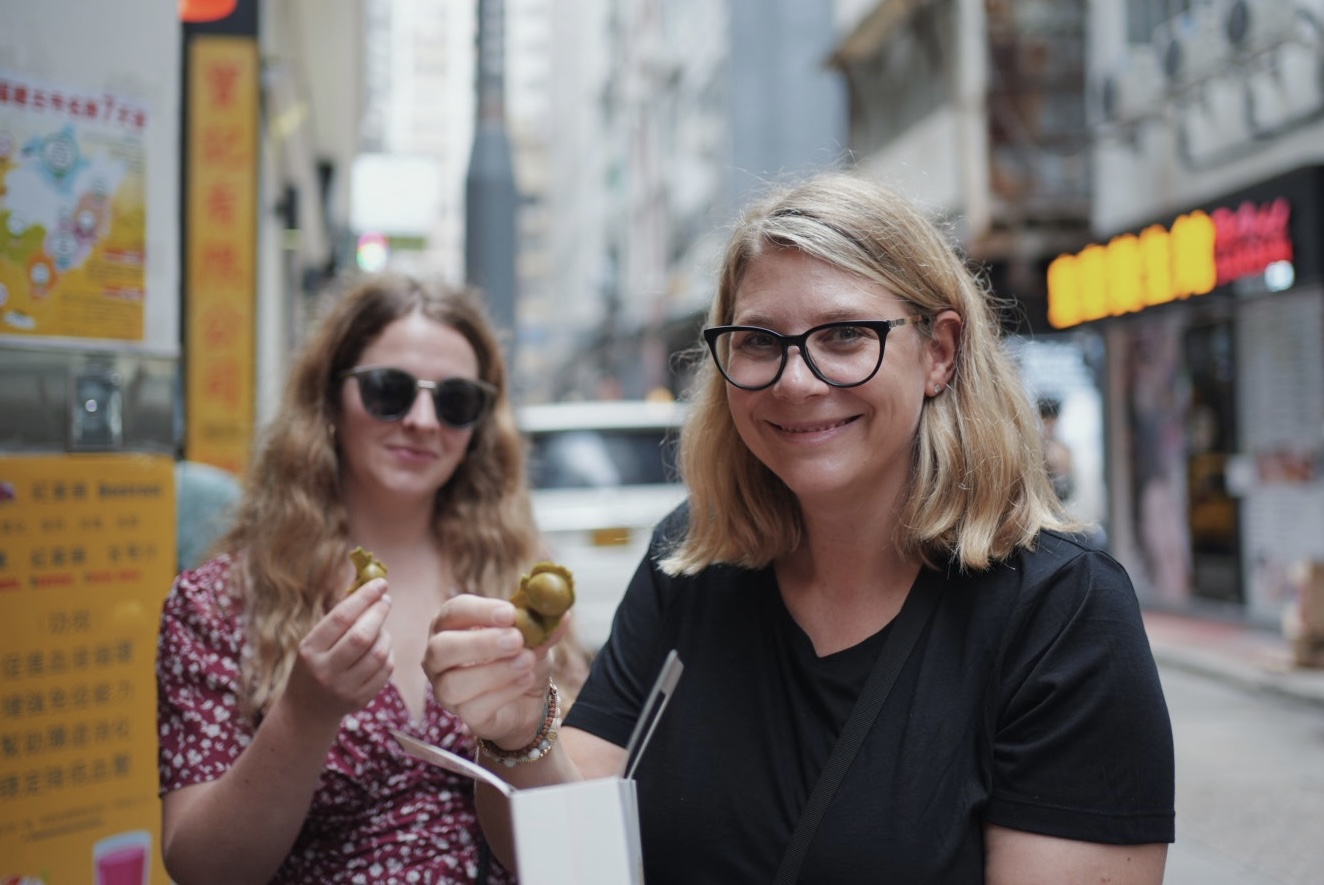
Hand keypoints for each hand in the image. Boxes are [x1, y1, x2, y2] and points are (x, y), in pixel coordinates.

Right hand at [281, 579, 394, 724]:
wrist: (306, 710)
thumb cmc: (313, 664)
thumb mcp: (314, 642)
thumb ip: (338, 618)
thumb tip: (368, 587)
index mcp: (310, 650)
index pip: (341, 617)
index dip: (364, 597)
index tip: (380, 583)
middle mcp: (325, 671)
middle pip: (362, 636)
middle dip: (379, 613)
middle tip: (386, 600)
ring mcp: (344, 688)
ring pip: (378, 652)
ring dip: (385, 633)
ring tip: (380, 626)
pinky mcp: (361, 700)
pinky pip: (386, 669)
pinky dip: (388, 652)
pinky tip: (382, 646)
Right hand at [425, 594, 564, 749]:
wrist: (530, 698)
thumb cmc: (521, 656)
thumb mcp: (535, 636)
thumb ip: (543, 625)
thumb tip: (561, 614)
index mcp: (452, 625)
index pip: (454, 611)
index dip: (480, 611)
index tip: (510, 613)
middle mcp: (439, 656)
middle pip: (442, 648)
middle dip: (480, 643)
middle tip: (516, 640)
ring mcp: (446, 688)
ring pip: (455, 682)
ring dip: (495, 670)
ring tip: (527, 661)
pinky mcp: (463, 715)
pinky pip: (474, 707)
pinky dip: (504, 692)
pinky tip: (525, 680)